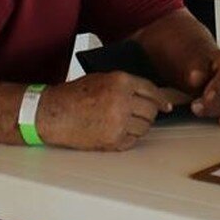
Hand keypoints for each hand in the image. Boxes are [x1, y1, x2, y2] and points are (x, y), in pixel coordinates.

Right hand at [39, 72, 171, 150]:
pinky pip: (133, 141)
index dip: (161, 99)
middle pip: (151, 111)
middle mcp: (122, 100)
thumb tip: (148, 95)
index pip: (151, 90)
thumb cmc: (73, 95)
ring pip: (144, 127)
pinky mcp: (113, 139)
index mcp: (120, 81)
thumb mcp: (102, 78)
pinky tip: (116, 131)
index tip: (166, 106)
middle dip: (148, 113)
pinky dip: (128, 138)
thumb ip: (125, 85)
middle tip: (139, 114)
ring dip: (139, 126)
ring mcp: (119, 121)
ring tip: (124, 122)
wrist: (54, 113)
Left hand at [181, 48, 219, 124]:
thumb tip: (195, 76)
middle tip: (195, 106)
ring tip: (198, 110)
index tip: (206, 97)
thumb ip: (197, 70)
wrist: (206, 72)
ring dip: (219, 111)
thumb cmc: (204, 67)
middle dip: (215, 102)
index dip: (218, 86)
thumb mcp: (198, 64)